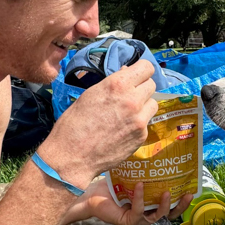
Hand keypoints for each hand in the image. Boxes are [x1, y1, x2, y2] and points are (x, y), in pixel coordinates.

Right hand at [40, 60, 157, 185]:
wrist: (72, 156)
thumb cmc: (74, 124)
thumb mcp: (90, 95)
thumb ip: (112, 83)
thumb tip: (126, 73)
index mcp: (117, 85)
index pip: (146, 67)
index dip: (141, 72)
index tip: (135, 77)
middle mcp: (132, 100)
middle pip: (152, 85)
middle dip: (141, 88)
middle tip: (130, 96)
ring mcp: (139, 119)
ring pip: (153, 104)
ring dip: (144, 105)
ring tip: (128, 113)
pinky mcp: (141, 136)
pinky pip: (146, 123)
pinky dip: (138, 124)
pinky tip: (123, 130)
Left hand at [72, 181, 192, 224]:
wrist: (91, 194)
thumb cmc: (111, 186)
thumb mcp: (133, 177)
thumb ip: (146, 172)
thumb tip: (158, 149)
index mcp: (150, 207)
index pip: (170, 207)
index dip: (182, 201)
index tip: (191, 189)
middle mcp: (146, 216)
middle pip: (168, 215)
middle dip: (179, 206)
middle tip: (187, 194)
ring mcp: (138, 222)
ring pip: (156, 217)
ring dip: (163, 205)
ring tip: (166, 191)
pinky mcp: (128, 223)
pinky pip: (139, 211)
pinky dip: (140, 198)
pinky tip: (140, 185)